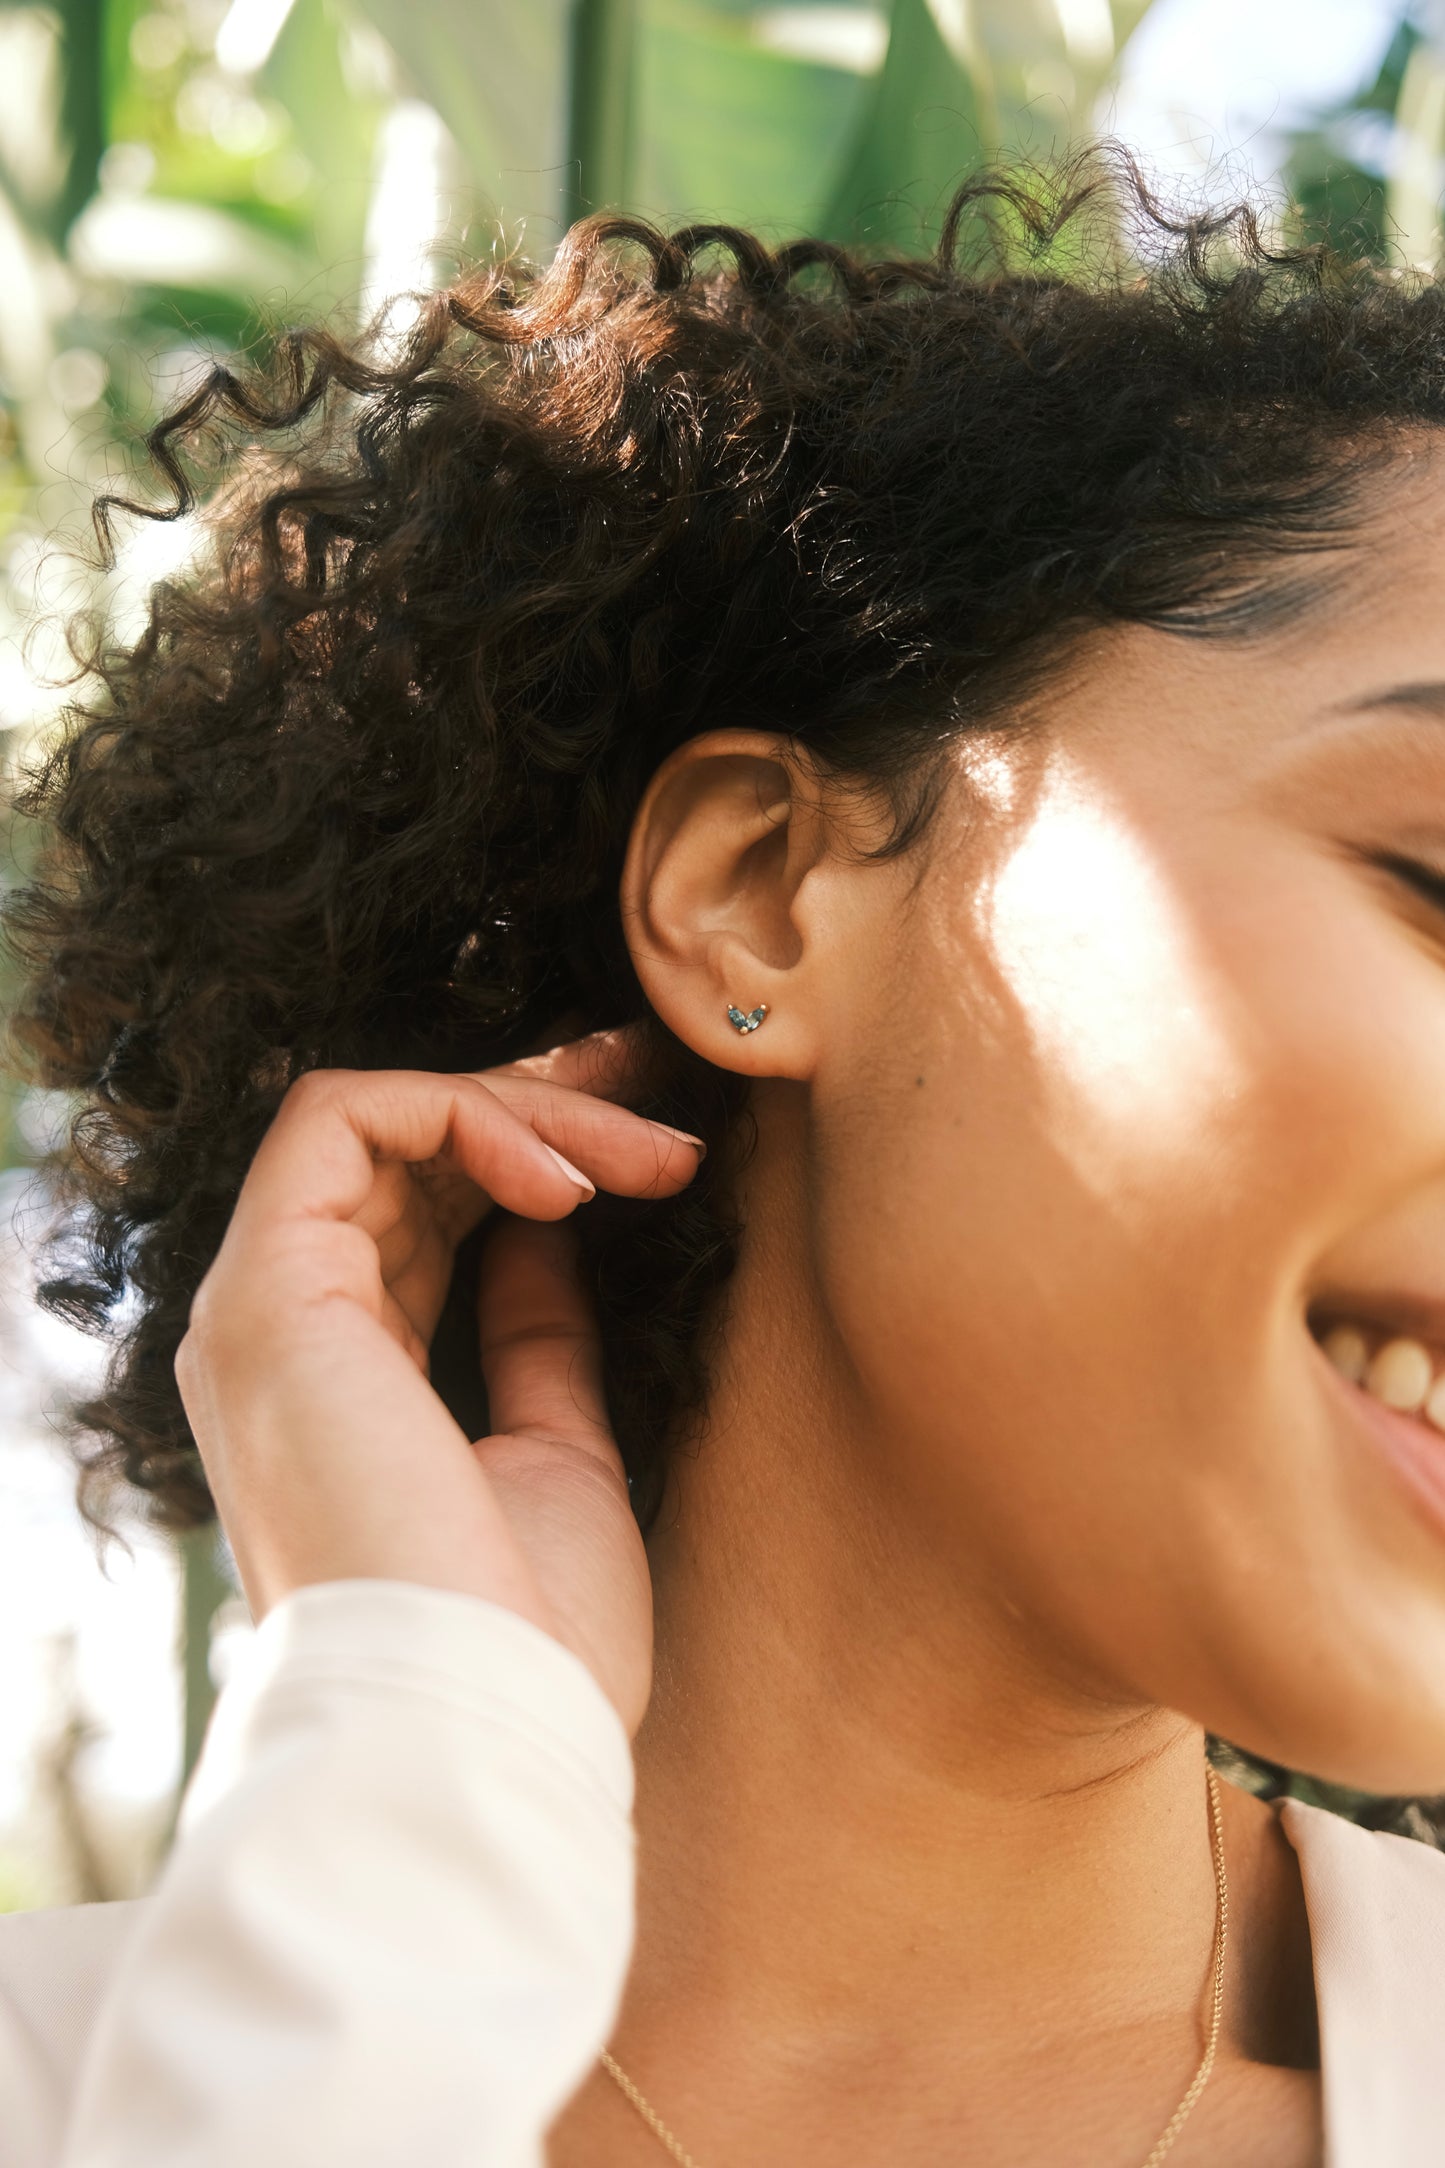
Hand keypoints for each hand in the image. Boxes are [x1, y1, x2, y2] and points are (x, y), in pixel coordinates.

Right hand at [174, 1030, 701, 1733]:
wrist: (488, 1731)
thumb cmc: (536, 1635)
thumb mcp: (559, 1453)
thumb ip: (539, 1337)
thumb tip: (554, 1236)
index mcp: (340, 1383)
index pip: (417, 1216)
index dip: (529, 1151)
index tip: (652, 1138)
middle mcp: (280, 1337)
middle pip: (395, 1153)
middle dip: (542, 1104)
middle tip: (660, 1091)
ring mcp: (260, 1313)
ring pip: (376, 1120)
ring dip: (530, 1110)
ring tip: (650, 1155)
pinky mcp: (268, 1295)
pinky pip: (345, 1120)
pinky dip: (467, 1116)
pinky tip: (571, 1184)